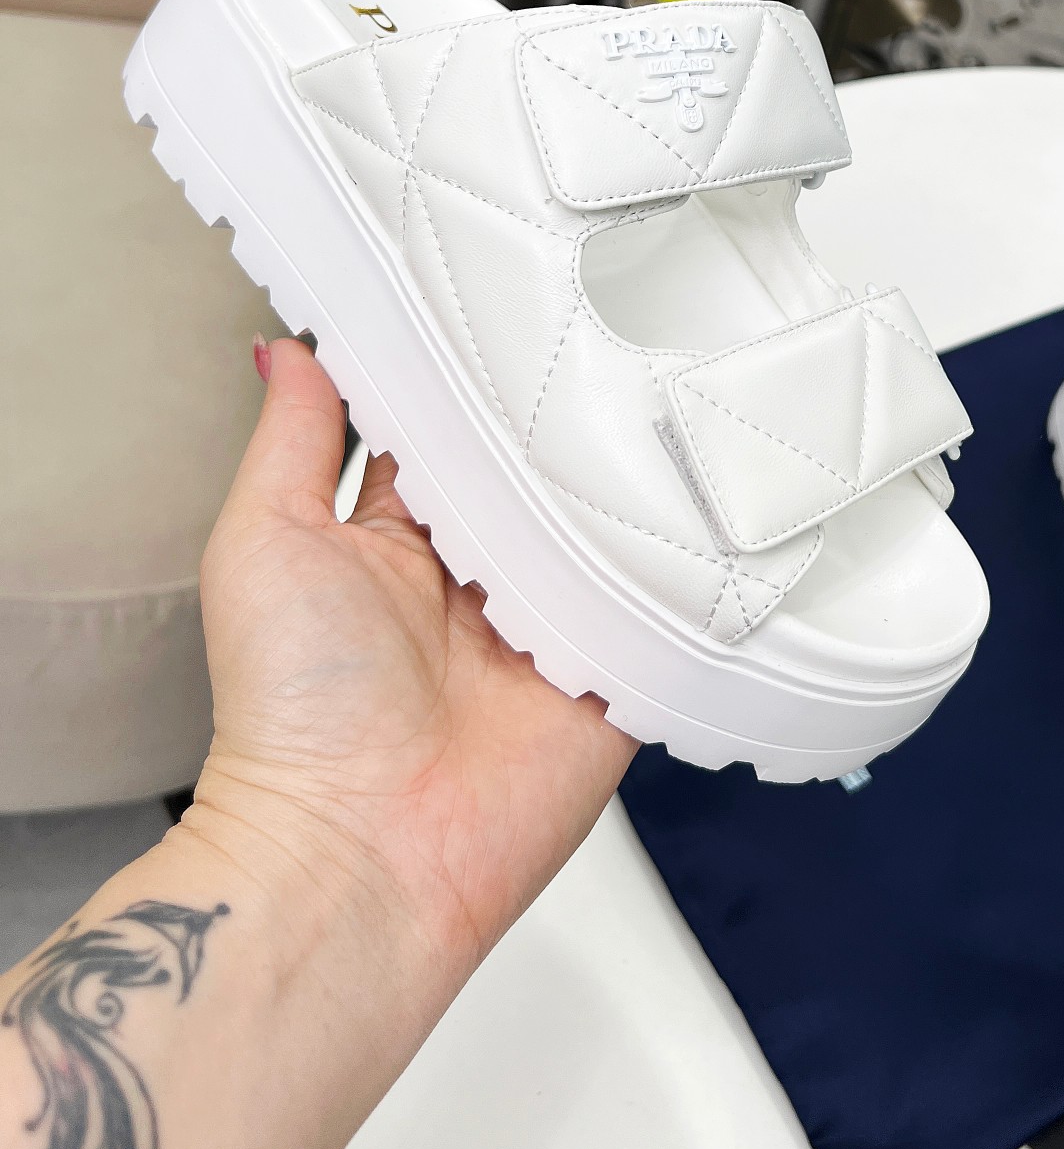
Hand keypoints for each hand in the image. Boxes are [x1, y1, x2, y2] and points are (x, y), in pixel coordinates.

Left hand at [187, 335, 634, 990]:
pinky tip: (713, 499)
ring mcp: (552, 623)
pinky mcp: (613, 674)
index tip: (509, 292)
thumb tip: (285, 345)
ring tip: (675, 391)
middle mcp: (480, 575)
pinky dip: (686, 562)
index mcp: (399, 538)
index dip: (475, 372)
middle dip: (569, 414)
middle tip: (612, 326)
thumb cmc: (290, 712)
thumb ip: (290, 440)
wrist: (358, 855)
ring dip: (632, 478)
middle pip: (541, 469)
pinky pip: (665, 602)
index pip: (450, 431)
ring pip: (609, 524)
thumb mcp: (265, 542)